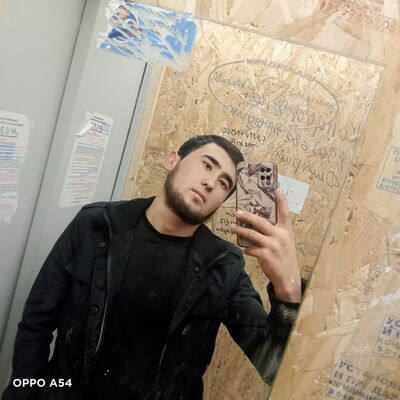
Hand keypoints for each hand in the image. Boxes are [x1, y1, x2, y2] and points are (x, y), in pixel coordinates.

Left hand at [232, 188, 300, 302]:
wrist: (288, 278)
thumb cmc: (285, 258)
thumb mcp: (286, 243)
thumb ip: (275, 233)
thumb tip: (259, 225)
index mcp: (286, 231)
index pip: (284, 212)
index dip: (281, 200)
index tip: (277, 188)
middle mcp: (280, 236)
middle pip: (261, 222)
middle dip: (247, 216)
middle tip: (237, 212)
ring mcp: (272, 245)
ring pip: (252, 234)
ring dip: (241, 230)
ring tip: (232, 227)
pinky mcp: (265, 255)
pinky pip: (251, 249)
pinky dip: (246, 248)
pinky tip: (245, 249)